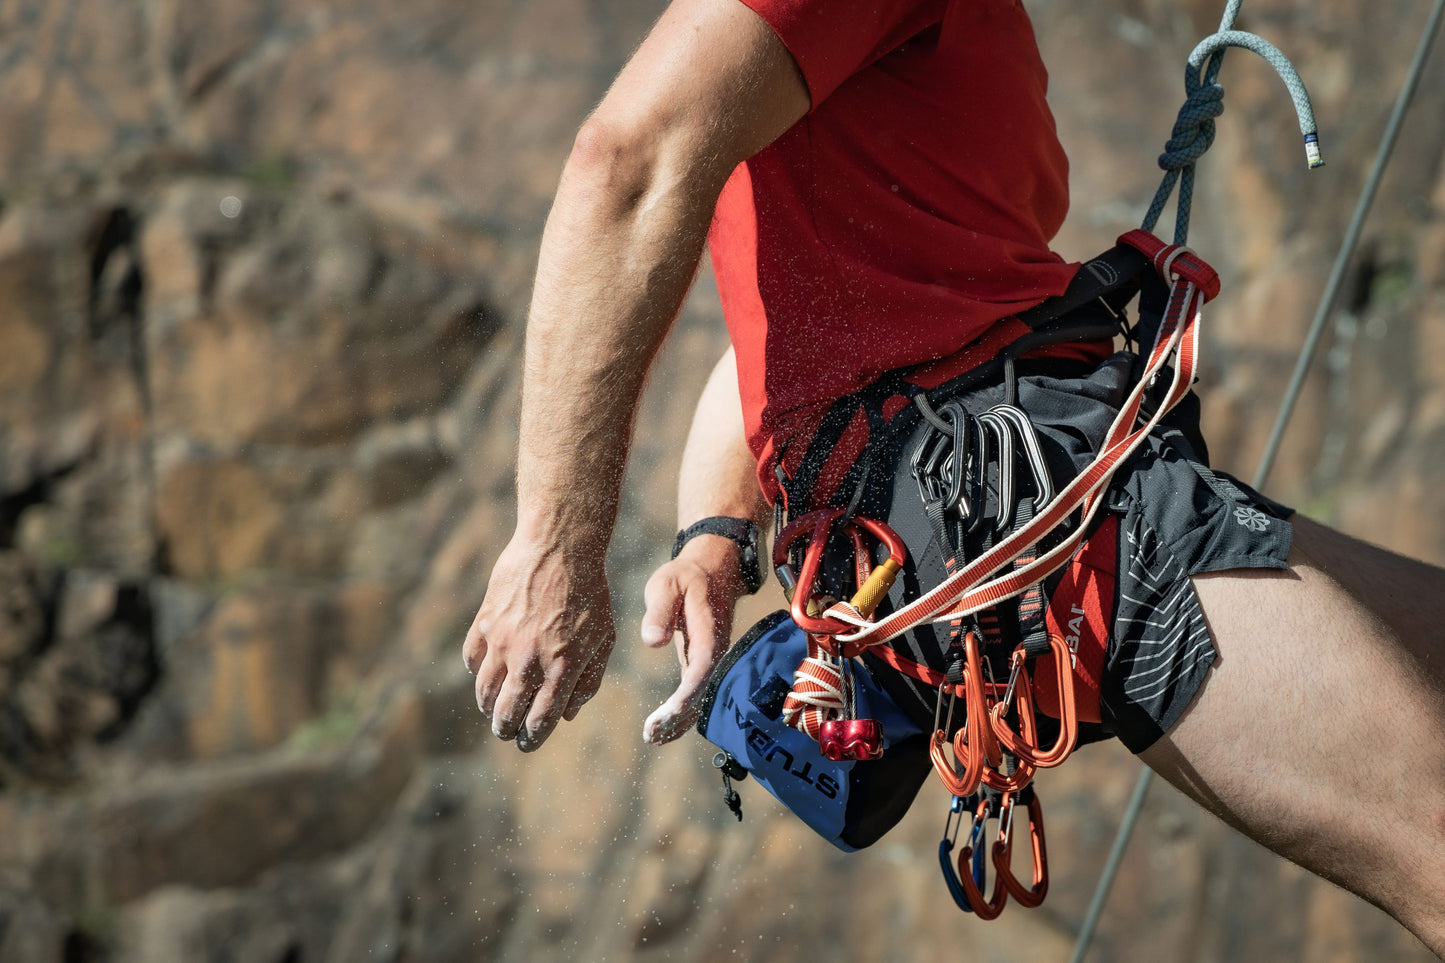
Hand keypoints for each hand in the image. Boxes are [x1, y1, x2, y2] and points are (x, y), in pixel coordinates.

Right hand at [462, 532, 614, 751]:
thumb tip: (566, 715)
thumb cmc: (590, 594)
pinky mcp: (484, 622)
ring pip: (484, 692)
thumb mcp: (603, 638)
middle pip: (506, 714)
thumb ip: (587, 680)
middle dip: (505, 729)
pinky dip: (478, 671)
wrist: (560, 547)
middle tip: (507, 730)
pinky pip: (472, 660)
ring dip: (488, 706)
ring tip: (495, 706)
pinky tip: (488, 670)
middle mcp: (529, 661)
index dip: (531, 740)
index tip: (527, 743)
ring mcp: (502, 642)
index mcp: (562, 668)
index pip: (540, 722)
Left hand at [640, 535, 749, 744]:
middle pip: (703, 693)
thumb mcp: (666, 584)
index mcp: (709, 632)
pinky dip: (682, 715)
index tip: (664, 714)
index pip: (701, 670)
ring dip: (679, 723)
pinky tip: (663, 730)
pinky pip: (697, 695)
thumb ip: (659, 611)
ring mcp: (712, 660)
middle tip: (651, 734)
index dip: (685, 696)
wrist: (711, 570)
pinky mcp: (703, 664)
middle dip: (679, 718)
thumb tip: (652, 641)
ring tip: (652, 738)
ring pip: (702, 699)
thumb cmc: (685, 577)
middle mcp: (716, 652)